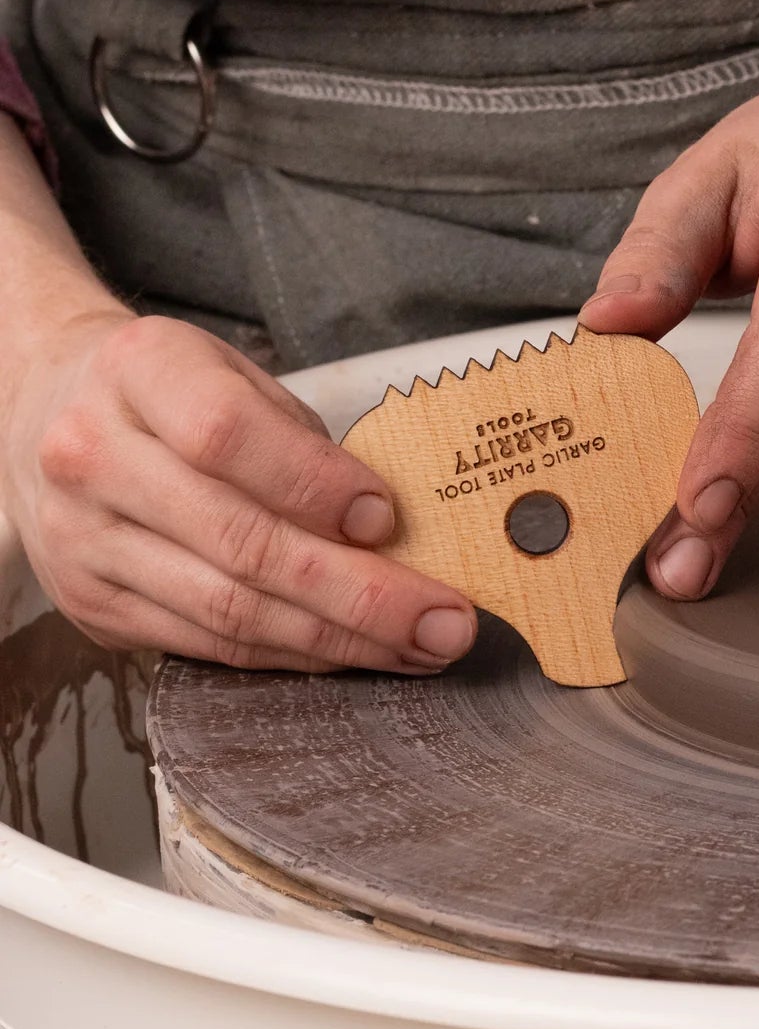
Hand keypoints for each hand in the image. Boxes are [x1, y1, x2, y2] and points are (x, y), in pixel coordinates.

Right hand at [1, 311, 477, 671]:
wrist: (44, 409)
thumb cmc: (170, 391)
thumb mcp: (231, 373)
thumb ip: (300, 441)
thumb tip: (388, 528)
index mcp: (140, 373)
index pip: (227, 434)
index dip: (315, 484)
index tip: (388, 519)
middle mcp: (93, 458)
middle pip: (241, 543)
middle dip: (360, 595)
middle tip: (444, 621)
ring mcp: (84, 542)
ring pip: (229, 611)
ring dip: (339, 641)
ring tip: (418, 648)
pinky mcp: (92, 608)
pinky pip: (209, 644)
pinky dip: (292, 656)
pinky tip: (352, 654)